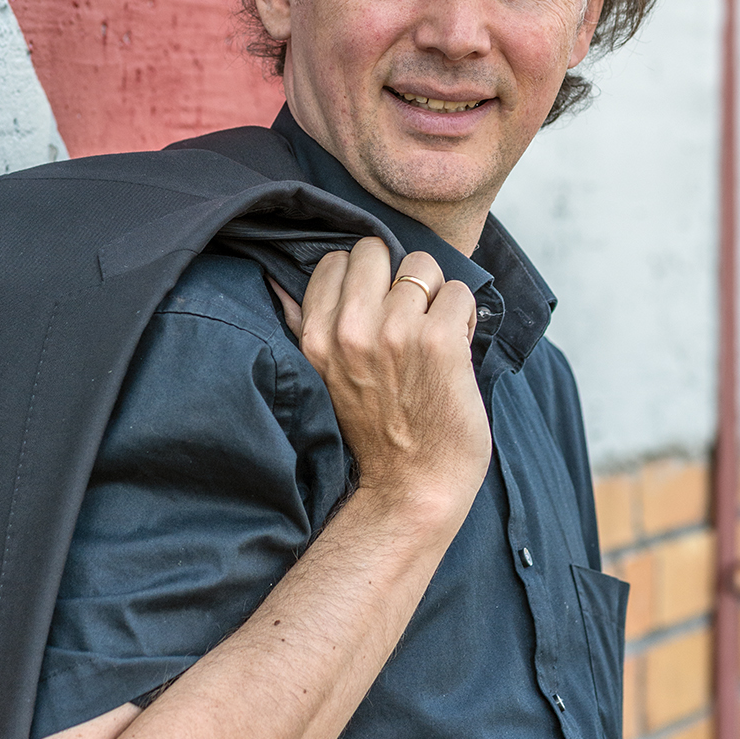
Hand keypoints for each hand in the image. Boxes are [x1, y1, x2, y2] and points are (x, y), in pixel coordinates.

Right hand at [270, 238, 490, 521]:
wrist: (413, 489)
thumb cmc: (374, 433)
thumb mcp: (323, 377)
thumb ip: (303, 326)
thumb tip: (275, 281)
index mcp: (317, 337)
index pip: (338, 261)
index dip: (365, 280)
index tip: (378, 309)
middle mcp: (352, 330)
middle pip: (377, 249)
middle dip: (399, 276)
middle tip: (410, 316)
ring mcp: (396, 333)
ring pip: (425, 265)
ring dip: (437, 297)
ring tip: (434, 336)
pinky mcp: (439, 342)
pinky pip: (459, 292)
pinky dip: (464, 315)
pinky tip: (457, 346)